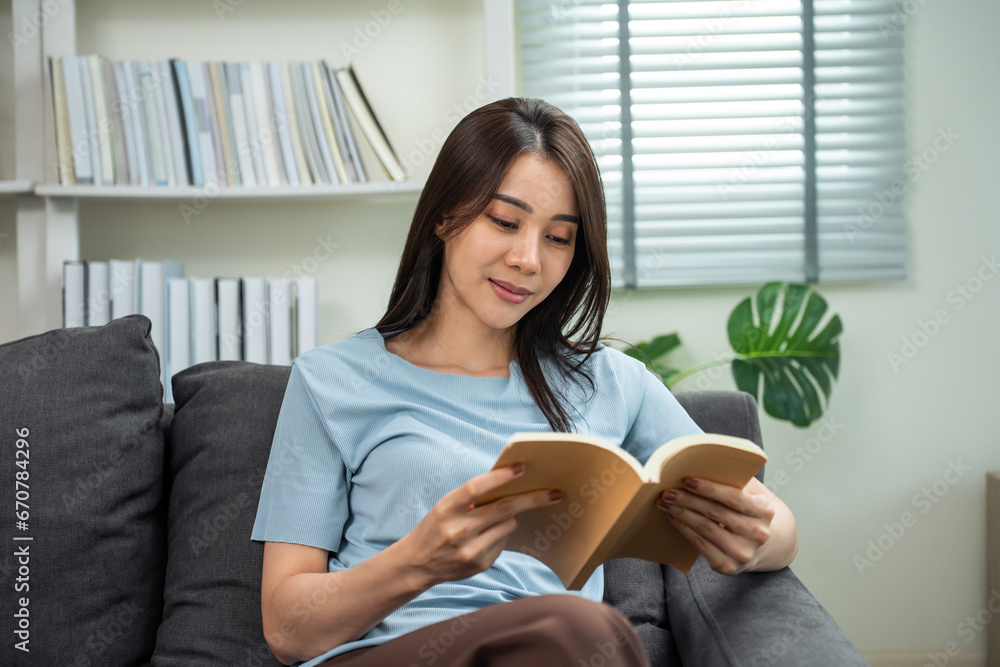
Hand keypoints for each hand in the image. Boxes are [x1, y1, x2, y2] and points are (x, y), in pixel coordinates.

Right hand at [398, 464, 563, 585]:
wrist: (417, 564)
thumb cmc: (436, 527)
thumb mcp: (446, 506)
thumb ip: (472, 498)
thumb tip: (510, 484)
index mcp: (447, 508)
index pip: (476, 488)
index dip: (500, 477)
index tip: (522, 467)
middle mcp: (458, 530)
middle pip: (504, 509)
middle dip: (533, 499)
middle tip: (554, 493)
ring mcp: (470, 550)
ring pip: (508, 524)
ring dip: (509, 517)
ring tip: (493, 520)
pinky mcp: (480, 564)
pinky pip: (503, 542)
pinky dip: (500, 534)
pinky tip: (484, 537)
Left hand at [657, 476, 788, 574]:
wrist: (768, 545)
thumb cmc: (751, 510)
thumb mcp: (753, 493)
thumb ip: (735, 480)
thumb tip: (700, 464)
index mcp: (765, 511)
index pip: (734, 497)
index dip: (709, 489)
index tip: (687, 480)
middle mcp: (758, 534)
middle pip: (716, 513)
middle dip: (688, 501)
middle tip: (667, 491)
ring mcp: (743, 553)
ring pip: (705, 529)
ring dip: (681, 514)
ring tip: (665, 503)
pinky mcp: (728, 566)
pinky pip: (700, 545)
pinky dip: (684, 529)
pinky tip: (673, 518)